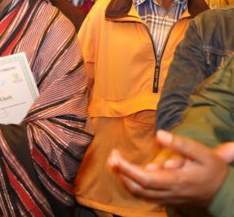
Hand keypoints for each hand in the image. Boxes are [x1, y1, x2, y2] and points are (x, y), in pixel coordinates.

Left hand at [108, 130, 229, 206]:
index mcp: (177, 181)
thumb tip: (160, 134)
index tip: (116, 158)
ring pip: (139, 194)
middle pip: (138, 188)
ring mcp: (166, 198)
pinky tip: (123, 173)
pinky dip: (130, 185)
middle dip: (121, 173)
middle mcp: (169, 192)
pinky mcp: (165, 199)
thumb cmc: (212, 170)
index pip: (146, 179)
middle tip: (111, 156)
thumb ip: (181, 144)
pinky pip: (143, 196)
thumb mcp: (202, 153)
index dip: (128, 170)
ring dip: (123, 179)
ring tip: (113, 162)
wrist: (223, 192)